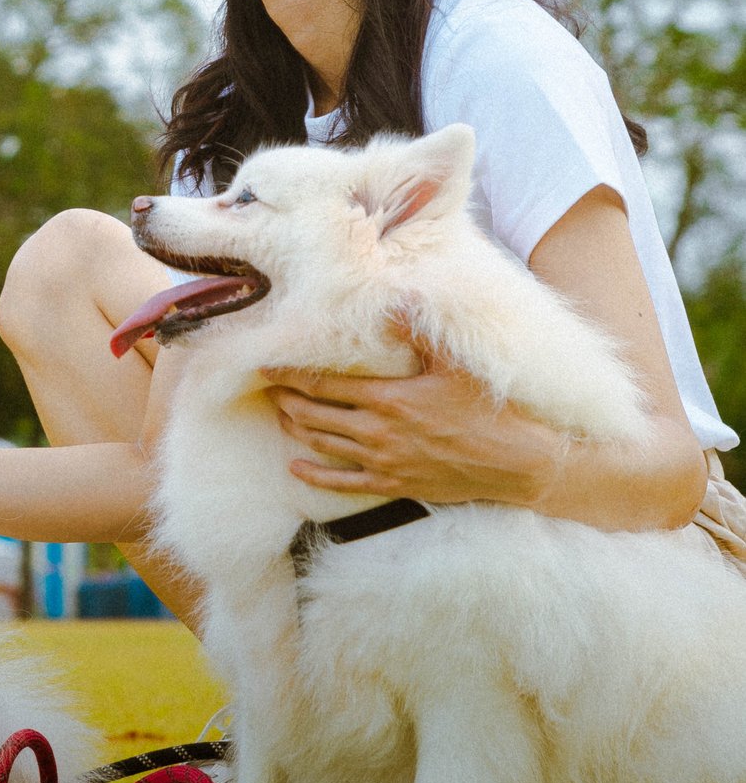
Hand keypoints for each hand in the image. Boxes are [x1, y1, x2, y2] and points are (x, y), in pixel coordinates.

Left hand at [259, 324, 562, 506]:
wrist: (517, 463)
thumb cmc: (489, 410)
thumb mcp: (456, 364)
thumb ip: (420, 332)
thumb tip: (395, 300)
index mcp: (388, 397)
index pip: (324, 383)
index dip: (290, 374)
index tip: (265, 366)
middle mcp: (378, 430)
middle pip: (314, 413)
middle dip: (286, 400)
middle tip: (268, 389)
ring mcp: (383, 460)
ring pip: (323, 444)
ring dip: (296, 428)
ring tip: (279, 416)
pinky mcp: (393, 483)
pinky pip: (342, 482)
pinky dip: (314, 475)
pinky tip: (294, 468)